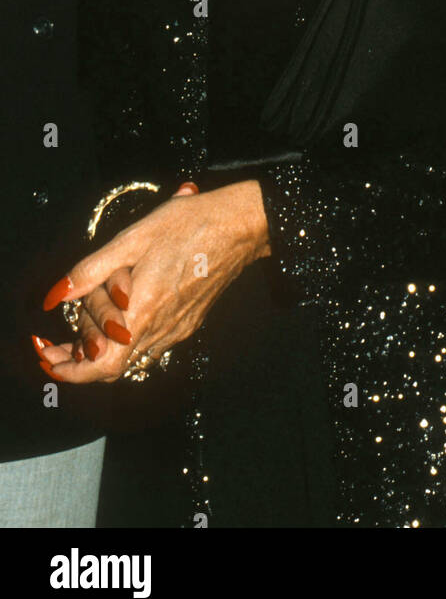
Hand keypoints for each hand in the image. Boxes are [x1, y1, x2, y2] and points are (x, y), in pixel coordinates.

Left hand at [32, 179, 270, 383]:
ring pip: (131, 355)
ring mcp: (177, 329)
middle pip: (112, 363)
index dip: (73, 372)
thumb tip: (55, 295)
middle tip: (62, 333)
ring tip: (90, 318)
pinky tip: (123, 311)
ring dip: (105, 345)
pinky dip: (128, 337)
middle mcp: (162, 329)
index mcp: (145, 310)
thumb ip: (91, 270)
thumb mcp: (133, 238)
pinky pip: (150, 343)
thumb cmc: (190, 225)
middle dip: (81, 351)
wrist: (240, 227)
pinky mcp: (188, 323)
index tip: (51, 361)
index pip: (104, 365)